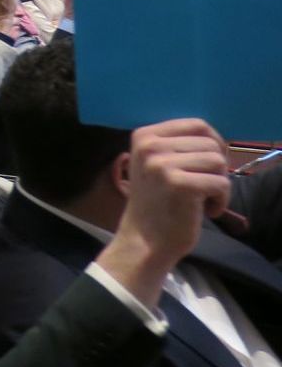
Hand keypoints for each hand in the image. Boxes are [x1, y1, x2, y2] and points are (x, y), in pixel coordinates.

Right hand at [102, 119, 230, 302]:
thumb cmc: (157, 202)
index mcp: (144, 136)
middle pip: (211, 143)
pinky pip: (222, 182)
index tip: (205, 168)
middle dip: (216, 168)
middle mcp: (149, 146)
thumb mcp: (158, 163)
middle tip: (202, 187)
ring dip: (219, 183)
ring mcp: (161, 164)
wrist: (145, 241)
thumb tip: (216, 138)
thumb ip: (179, 145)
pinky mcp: (179, 184)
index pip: (197, 125)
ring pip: (218, 161)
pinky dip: (222, 200)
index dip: (212, 145)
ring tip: (203, 198)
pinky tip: (206, 210)